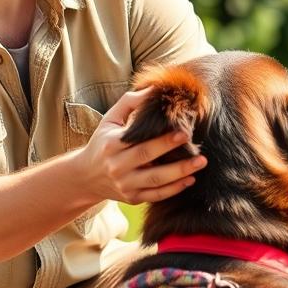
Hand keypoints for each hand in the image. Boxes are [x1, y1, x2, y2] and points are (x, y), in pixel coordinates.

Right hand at [79, 88, 207, 204]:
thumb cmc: (103, 141)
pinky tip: (190, 180)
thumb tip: (155, 89)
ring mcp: (125, 184)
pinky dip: (174, 190)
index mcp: (112, 145)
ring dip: (180, 174)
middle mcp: (117, 167)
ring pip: (155, 182)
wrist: (87, 175)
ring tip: (200, 164)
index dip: (162, 140)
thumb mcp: (110, 119)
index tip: (184, 132)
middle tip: (199, 152)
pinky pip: (155, 195)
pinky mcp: (132, 197)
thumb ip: (130, 102)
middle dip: (175, 158)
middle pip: (149, 162)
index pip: (140, 142)